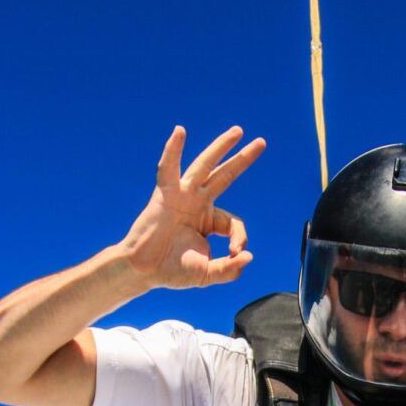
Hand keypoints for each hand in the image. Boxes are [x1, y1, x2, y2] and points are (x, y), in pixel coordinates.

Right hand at [119, 125, 265, 290]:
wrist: (144, 271)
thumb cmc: (172, 271)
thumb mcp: (207, 273)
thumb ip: (229, 269)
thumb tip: (248, 256)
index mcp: (208, 220)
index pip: (233, 222)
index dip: (239, 237)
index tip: (235, 253)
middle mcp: (197, 202)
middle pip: (224, 175)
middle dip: (242, 159)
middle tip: (261, 142)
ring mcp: (181, 195)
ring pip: (204, 165)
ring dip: (221, 147)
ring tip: (238, 131)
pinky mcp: (165, 193)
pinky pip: (168, 167)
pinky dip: (173, 150)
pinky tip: (180, 131)